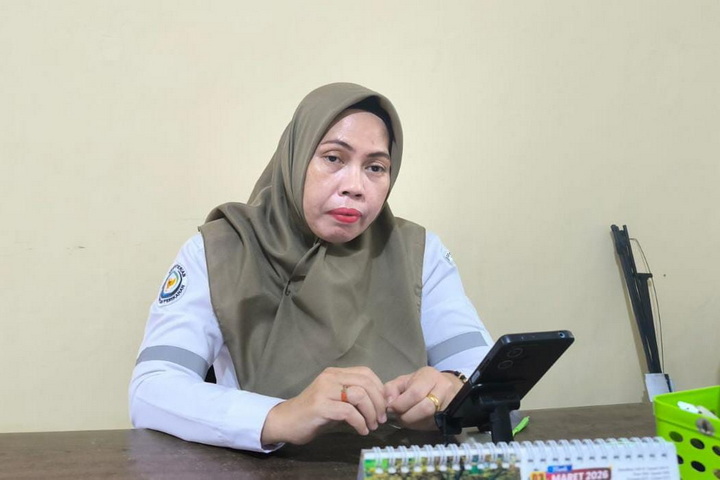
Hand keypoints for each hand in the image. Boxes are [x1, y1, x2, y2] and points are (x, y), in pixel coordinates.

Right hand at [260, 366, 386, 444]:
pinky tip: (361, 431)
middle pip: (365, 382)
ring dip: (371, 413)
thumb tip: (380, 403)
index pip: (366, 372)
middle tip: (381, 418)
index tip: (384, 405)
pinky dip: (360, 422)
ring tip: (372, 425)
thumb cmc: (313, 414)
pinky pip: (348, 412)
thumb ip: (354, 397)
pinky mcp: (320, 406)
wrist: (285, 421)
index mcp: (335, 373)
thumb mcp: (335, 400)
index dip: (380, 388)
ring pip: (359, 395)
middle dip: (379, 402)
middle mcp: (330, 377)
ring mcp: (324, 390)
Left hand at [384, 367, 463, 429]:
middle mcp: (443, 388)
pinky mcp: (450, 416)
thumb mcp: (404, 381)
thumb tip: (388, 403)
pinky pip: (432, 425)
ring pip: (429, 418)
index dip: (400, 404)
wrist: (444, 388)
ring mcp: (449, 402)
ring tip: (405, 418)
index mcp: (430, 376)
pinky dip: (419, 425)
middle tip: (398, 415)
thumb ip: (391, 389)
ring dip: (412, 422)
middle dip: (406, 415)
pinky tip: (414, 421)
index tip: (390, 408)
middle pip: (424, 408)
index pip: (415, 393)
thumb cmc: (420, 383)